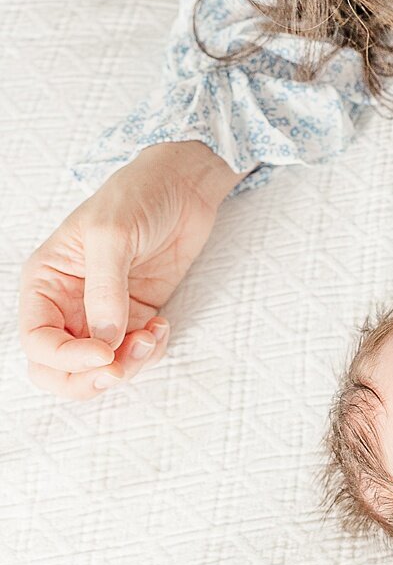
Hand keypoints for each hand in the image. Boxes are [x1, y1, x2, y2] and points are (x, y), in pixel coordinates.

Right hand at [19, 141, 238, 400]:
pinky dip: (148, 353)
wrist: (185, 185)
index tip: (103, 354)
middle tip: (118, 369)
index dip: (64, 358)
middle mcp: (68, 304)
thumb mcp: (111, 235)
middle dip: (87, 379)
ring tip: (152, 335)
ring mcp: (103, 314)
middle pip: (57, 368)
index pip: (36, 341)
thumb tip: (105, 341)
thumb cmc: (137, 196)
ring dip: (126, 366)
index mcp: (46, 282)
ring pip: (99, 368)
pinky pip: (133, 354)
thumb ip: (105, 290)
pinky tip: (162, 326)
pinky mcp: (137, 316)